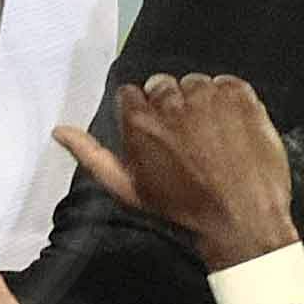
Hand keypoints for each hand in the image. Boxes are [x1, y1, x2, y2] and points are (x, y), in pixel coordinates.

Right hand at [53, 73, 303, 276]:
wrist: (242, 220)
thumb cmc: (184, 210)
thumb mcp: (129, 190)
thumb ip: (92, 156)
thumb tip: (61, 131)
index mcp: (140, 121)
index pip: (131, 93)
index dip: (143, 114)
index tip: (155, 133)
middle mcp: (172, 101)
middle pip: (163, 85)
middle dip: (170, 106)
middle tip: (186, 139)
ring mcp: (209, 97)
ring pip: (195, 83)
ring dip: (200, 103)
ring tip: (210, 137)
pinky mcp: (240, 96)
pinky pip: (227, 83)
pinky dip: (228, 101)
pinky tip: (230, 129)